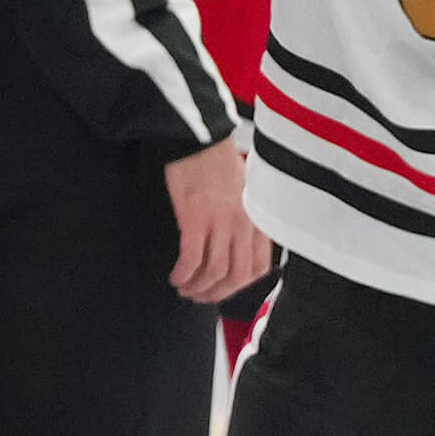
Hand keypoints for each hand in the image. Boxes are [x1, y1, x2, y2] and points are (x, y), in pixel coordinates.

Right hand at [164, 138, 268, 304]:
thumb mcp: (244, 192)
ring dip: (197, 287)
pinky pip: (191, 259)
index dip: (240, 287)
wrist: (198, 138)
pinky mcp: (195, 220)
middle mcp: (242, 225)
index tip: (224, 290)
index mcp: (256, 219)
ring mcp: (220, 224)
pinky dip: (183, 274)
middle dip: (217, 294)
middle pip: (236, 277)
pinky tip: (175, 277)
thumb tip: (237, 243)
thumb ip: (245, 218)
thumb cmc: (217, 160)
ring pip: (213, 273)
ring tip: (184, 288)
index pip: (258, 268)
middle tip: (201, 297)